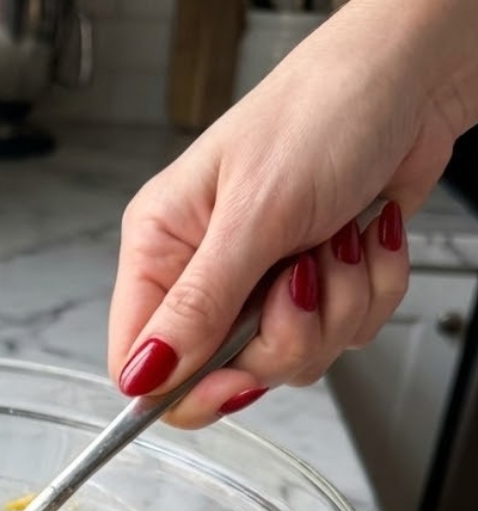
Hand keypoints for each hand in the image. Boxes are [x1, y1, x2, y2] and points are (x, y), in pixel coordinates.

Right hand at [108, 0, 477, 426]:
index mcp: (161, 250)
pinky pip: (342, 336)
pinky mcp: (316, 288)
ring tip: (339, 241)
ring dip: (337, 307)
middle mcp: (205, 275)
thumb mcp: (253, 214)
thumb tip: (145, 376)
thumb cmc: (322, 111)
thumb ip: (198, 306)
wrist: (414, 77)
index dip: (185, 388)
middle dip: (284, 336)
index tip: (235, 380)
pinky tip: (365, 239)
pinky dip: (370, 291)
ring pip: (290, 359)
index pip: (141, 361)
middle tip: (302, 279)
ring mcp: (262, 285)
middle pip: (224, 372)